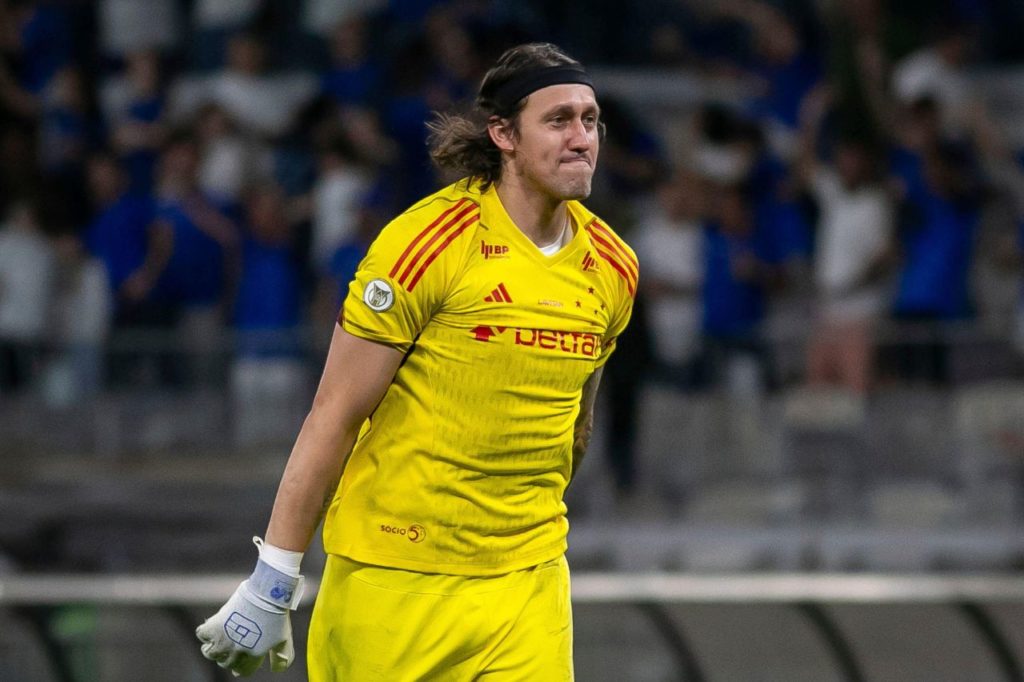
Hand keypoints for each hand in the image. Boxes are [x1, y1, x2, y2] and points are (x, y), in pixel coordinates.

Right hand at [196, 559, 302, 676]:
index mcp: (253, 656)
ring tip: (218, 639)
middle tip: (230, 645)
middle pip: (225, 663)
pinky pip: (202, 635)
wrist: (266, 594)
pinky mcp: (214, 628)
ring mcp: (224, 641)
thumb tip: (277, 670)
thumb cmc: (277, 614)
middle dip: (227, 657)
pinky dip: (205, 631)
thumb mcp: (284, 640)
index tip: (237, 664)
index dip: (240, 667)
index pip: (242, 671)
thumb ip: (282, 658)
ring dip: (213, 647)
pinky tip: (212, 627)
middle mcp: (237, 652)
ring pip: (210, 653)